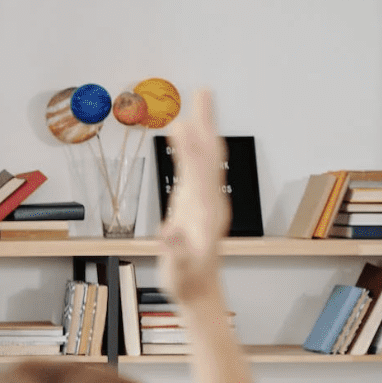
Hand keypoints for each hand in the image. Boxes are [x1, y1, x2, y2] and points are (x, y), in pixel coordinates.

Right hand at [158, 90, 230, 307]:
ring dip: (202, 129)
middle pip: (209, 153)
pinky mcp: (198, 204)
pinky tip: (186, 138)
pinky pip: (196, 168)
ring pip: (206, 157)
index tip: (181, 122)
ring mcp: (206, 200)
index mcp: (206, 210)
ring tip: (197, 104)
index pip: (198, 170)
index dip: (190, 145)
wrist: (200, 292)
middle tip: (203, 90)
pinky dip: (192, 148)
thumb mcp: (180, 269)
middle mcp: (211, 199)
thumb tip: (170, 231)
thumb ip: (177, 249)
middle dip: (207, 122)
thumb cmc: (187, 281)